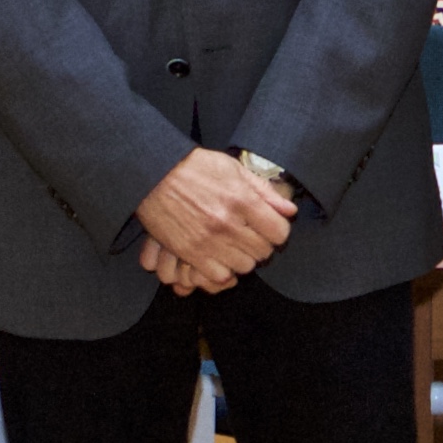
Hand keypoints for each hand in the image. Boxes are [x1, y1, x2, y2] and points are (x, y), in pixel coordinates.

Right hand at [135, 147, 298, 291]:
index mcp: (241, 200)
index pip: (279, 233)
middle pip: (263, 252)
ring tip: (233, 245)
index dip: (277, 231)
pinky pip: (219, 275)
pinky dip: (222, 269)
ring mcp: (208, 241)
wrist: (153, 174)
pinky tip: (218, 256)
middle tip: (249, 235)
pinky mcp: (189, 253)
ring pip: (244, 267)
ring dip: (242, 258)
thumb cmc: (193, 167)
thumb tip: (290, 210)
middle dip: (260, 245)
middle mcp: (227, 223)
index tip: (269, 227)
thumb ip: (264, 191)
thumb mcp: (233, 169)